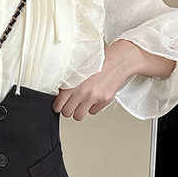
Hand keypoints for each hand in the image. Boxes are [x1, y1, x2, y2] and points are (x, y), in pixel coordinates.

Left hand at [52, 39, 175, 119]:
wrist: (119, 60)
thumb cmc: (99, 62)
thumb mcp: (78, 68)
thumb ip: (68, 81)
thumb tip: (58, 93)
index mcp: (72, 83)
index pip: (58, 105)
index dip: (58, 105)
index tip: (60, 104)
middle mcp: (82, 92)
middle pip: (67, 113)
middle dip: (68, 109)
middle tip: (71, 103)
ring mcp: (94, 97)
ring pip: (78, 116)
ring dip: (79, 111)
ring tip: (81, 103)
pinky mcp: (104, 100)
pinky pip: (93, 112)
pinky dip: (93, 107)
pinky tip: (94, 98)